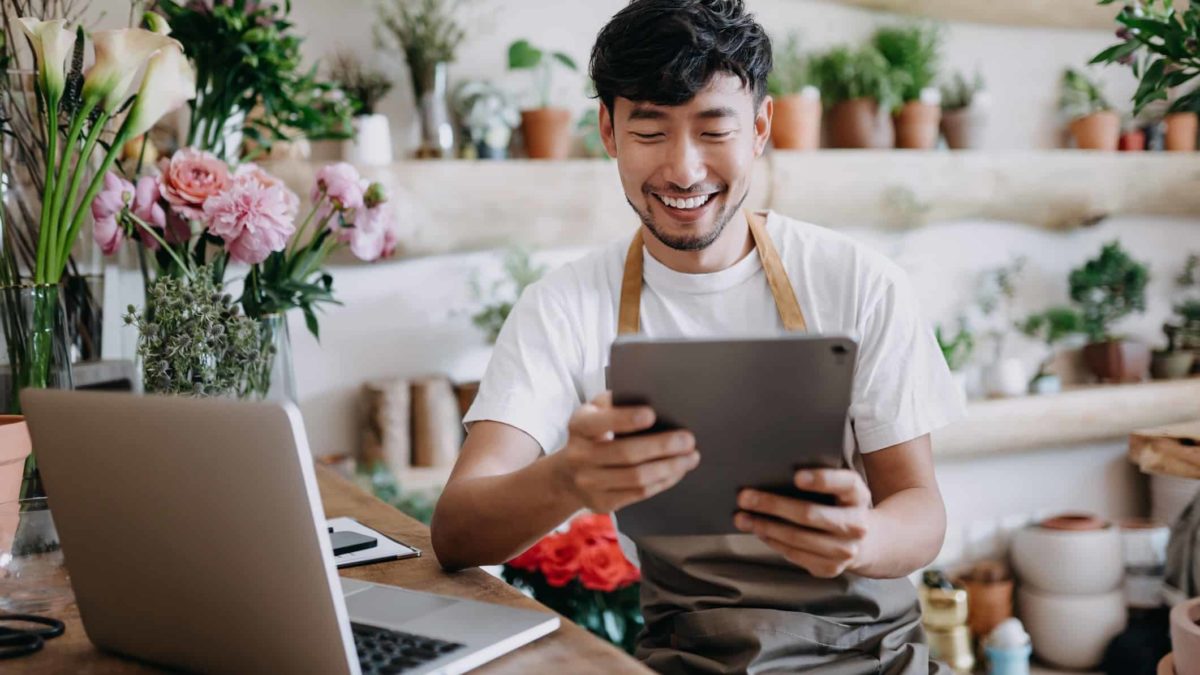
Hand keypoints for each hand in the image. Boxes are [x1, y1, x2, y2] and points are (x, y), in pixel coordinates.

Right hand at [550, 392, 699, 513]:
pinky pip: (639, 494)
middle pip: (626, 453)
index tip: (652, 414)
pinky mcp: (602, 502)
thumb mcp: (595, 413)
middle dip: (662, 446)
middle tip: (688, 439)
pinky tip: (677, 471)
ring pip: (636, 478)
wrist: (568, 475)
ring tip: (690, 457)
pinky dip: (663, 482)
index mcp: (579, 425)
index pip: (601, 422)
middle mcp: (579, 455)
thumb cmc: (593, 435)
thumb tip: (655, 398)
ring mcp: (589, 483)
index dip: (626, 419)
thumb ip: (616, 403)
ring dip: (669, 467)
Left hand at [733, 469, 872, 578]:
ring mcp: (845, 550)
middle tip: (744, 497)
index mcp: (858, 495)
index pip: (844, 483)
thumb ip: (818, 479)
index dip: (821, 480)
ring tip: (742, 517)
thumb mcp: (840, 487)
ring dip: (765, 526)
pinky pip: (795, 554)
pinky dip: (773, 541)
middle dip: (772, 505)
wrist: (866, 541)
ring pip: (797, 538)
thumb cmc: (840, 505)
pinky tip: (759, 531)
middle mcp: (856, 525)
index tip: (796, 477)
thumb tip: (771, 474)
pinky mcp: (831, 568)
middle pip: (810, 514)